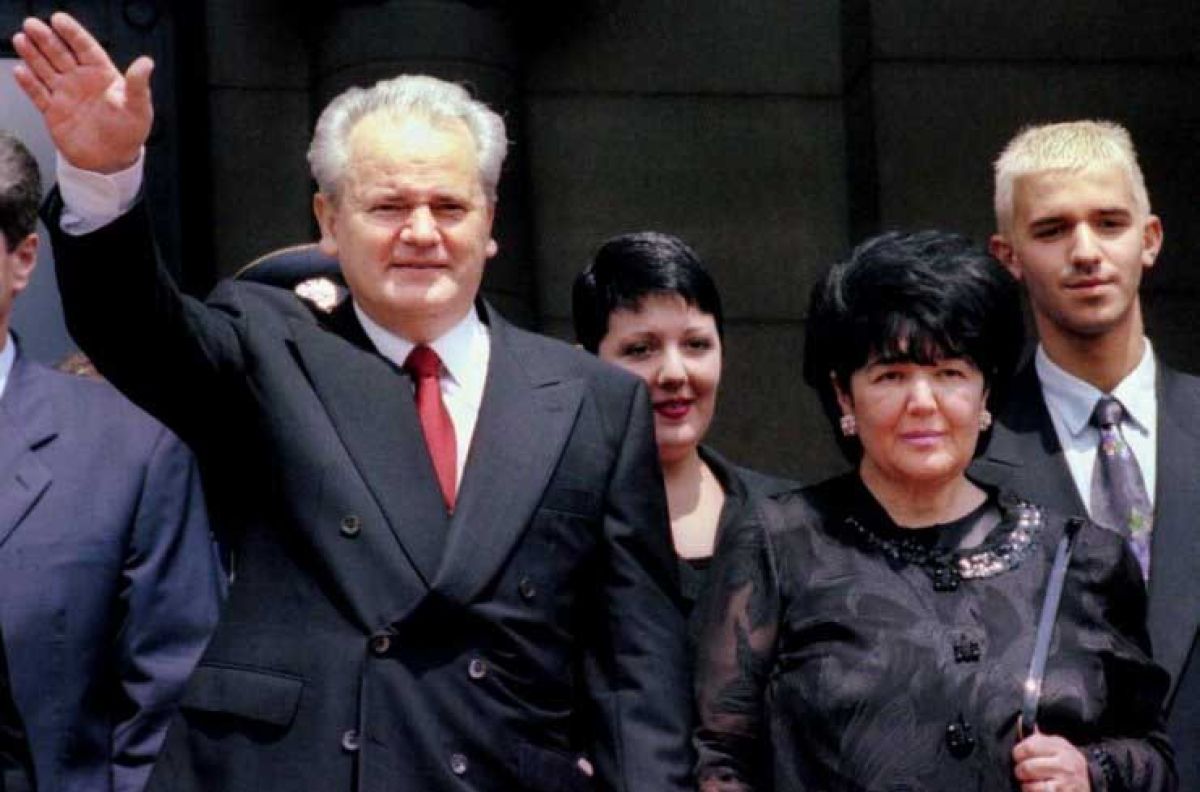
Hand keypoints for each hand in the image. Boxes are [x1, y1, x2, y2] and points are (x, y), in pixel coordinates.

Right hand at [11, 12, 152, 172]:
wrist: (112, 161)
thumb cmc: (129, 133)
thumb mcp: (139, 108)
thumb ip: (138, 85)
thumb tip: (146, 63)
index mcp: (102, 75)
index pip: (85, 48)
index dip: (72, 33)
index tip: (59, 20)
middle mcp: (81, 81)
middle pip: (60, 54)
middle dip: (46, 39)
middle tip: (32, 24)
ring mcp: (65, 94)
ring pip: (45, 69)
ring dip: (33, 55)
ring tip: (21, 40)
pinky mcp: (53, 111)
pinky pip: (38, 94)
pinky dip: (29, 83)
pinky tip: (21, 71)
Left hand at [1013, 730, 1090, 791]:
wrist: (1089, 783)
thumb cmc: (1065, 763)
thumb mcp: (1055, 746)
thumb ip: (1036, 737)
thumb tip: (1020, 720)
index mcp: (1060, 747)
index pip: (1028, 747)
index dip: (1017, 753)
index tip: (1019, 757)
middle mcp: (1064, 764)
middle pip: (1027, 767)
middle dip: (1020, 771)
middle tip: (1023, 772)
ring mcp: (1065, 782)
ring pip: (1030, 784)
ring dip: (1026, 785)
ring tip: (1032, 782)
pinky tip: (1039, 789)